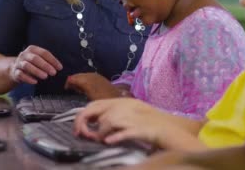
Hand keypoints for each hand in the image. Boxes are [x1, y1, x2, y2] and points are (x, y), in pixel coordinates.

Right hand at [9, 45, 62, 84]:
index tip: (60, 68)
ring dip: (37, 71)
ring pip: (27, 66)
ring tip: (45, 76)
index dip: (52, 60)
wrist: (15, 69)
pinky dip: (28, 78)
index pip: (44, 53)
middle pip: (35, 58)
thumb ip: (48, 62)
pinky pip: (21, 74)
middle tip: (53, 73)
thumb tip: (60, 69)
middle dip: (45, 65)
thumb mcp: (39, 60)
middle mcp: (24, 54)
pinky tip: (35, 82)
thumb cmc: (32, 65)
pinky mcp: (15, 72)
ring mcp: (18, 63)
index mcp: (32, 49)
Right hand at [64, 73, 120, 99]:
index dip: (69, 82)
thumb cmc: (105, 104)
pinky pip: (91, 76)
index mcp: (89, 84)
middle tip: (70, 86)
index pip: (75, 79)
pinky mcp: (103, 79)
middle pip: (80, 75)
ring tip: (77, 86)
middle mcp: (93, 78)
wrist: (119, 102)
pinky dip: (86, 78)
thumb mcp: (91, 105)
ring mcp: (99, 78)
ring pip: (86, 75)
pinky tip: (86, 85)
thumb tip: (76, 97)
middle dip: (74, 79)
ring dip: (80, 79)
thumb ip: (82, 100)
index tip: (66, 88)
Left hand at [73, 98, 196, 148]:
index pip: (93, 105)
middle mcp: (124, 106)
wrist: (167, 129)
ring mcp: (132, 117)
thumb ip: (110, 115)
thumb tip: (92, 122)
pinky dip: (115, 137)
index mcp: (120, 102)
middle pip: (96, 110)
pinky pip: (124, 132)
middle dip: (84, 123)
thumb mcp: (126, 115)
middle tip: (81, 135)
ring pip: (107, 121)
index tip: (77, 129)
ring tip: (101, 141)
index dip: (82, 117)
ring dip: (100, 133)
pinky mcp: (140, 129)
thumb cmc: (145, 124)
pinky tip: (109, 141)